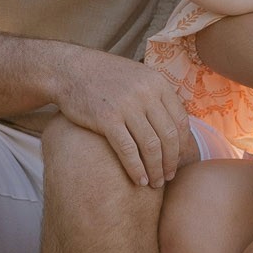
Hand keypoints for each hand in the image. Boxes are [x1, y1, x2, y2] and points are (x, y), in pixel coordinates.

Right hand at [51, 44, 187, 189]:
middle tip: (169, 177)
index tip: (179, 160)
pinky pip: (128, 150)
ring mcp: (127, 106)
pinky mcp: (107, 118)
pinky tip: (139, 180)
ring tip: (155, 183)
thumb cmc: (104, 77)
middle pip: (169, 135)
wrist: (70, 70)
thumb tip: (174, 122)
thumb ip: (156, 96)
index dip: (183, 145)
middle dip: (171, 161)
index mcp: (157, 82)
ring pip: (151, 146)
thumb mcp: (137, 76)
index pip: (180, 120)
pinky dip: (136, 169)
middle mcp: (146, 93)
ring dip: (156, 169)